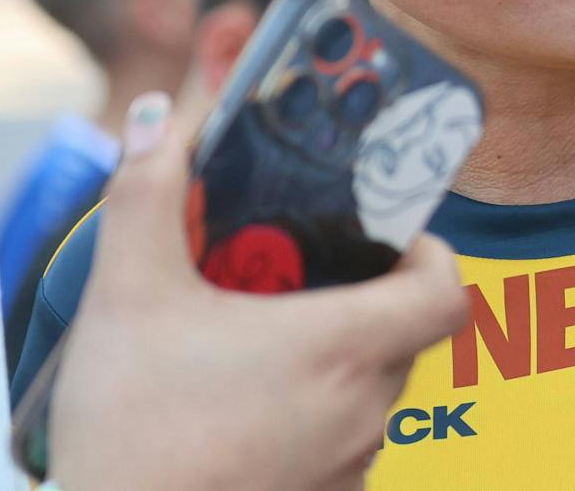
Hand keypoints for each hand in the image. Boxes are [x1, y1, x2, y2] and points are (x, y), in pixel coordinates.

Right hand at [48, 93, 468, 490]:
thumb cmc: (129, 432)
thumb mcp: (127, 294)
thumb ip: (146, 193)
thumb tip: (160, 118)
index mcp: (342, 347)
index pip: (447, 291)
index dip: (431, 254)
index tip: (389, 236)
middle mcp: (364, 411)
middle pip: (402, 334)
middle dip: (357, 297)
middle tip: (292, 275)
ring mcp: (347, 466)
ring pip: (367, 392)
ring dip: (326, 361)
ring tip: (248, 344)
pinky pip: (337, 445)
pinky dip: (305, 418)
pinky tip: (235, 410)